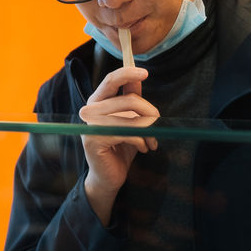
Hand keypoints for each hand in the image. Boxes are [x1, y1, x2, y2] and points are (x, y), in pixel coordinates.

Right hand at [79, 66, 158, 224]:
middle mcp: (91, 110)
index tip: (145, 73)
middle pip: (129, 99)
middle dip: (150, 113)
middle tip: (159, 124)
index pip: (112, 79)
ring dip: (149, 131)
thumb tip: (138, 79)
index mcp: (98, 101)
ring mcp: (91, 125)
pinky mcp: (95, 139)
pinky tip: (143, 148)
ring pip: (131, 118)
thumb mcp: (129, 121)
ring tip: (152, 141)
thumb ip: (130, 100)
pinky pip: (128, 133)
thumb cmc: (120, 148)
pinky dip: (141, 141)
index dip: (128, 73)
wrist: (108, 177)